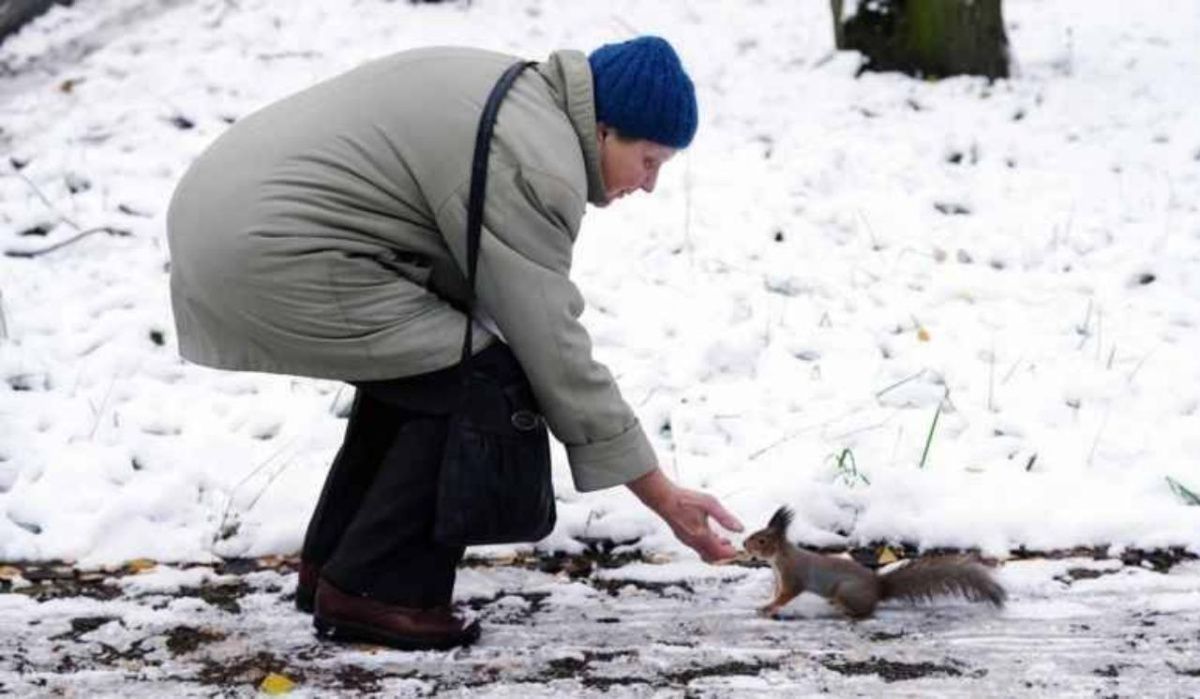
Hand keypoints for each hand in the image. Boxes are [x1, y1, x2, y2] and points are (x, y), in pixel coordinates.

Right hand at [626, 468, 744, 562]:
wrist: (663, 498)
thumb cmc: (686, 499)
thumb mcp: (711, 504)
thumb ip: (726, 518)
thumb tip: (740, 529)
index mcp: (702, 536)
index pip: (720, 554)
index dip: (731, 554)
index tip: (737, 549)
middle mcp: (693, 542)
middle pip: (712, 558)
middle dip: (723, 555)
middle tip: (731, 547)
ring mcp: (686, 541)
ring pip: (703, 554)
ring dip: (715, 550)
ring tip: (723, 540)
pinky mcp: (682, 537)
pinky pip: (697, 548)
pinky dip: (706, 546)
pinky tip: (709, 534)